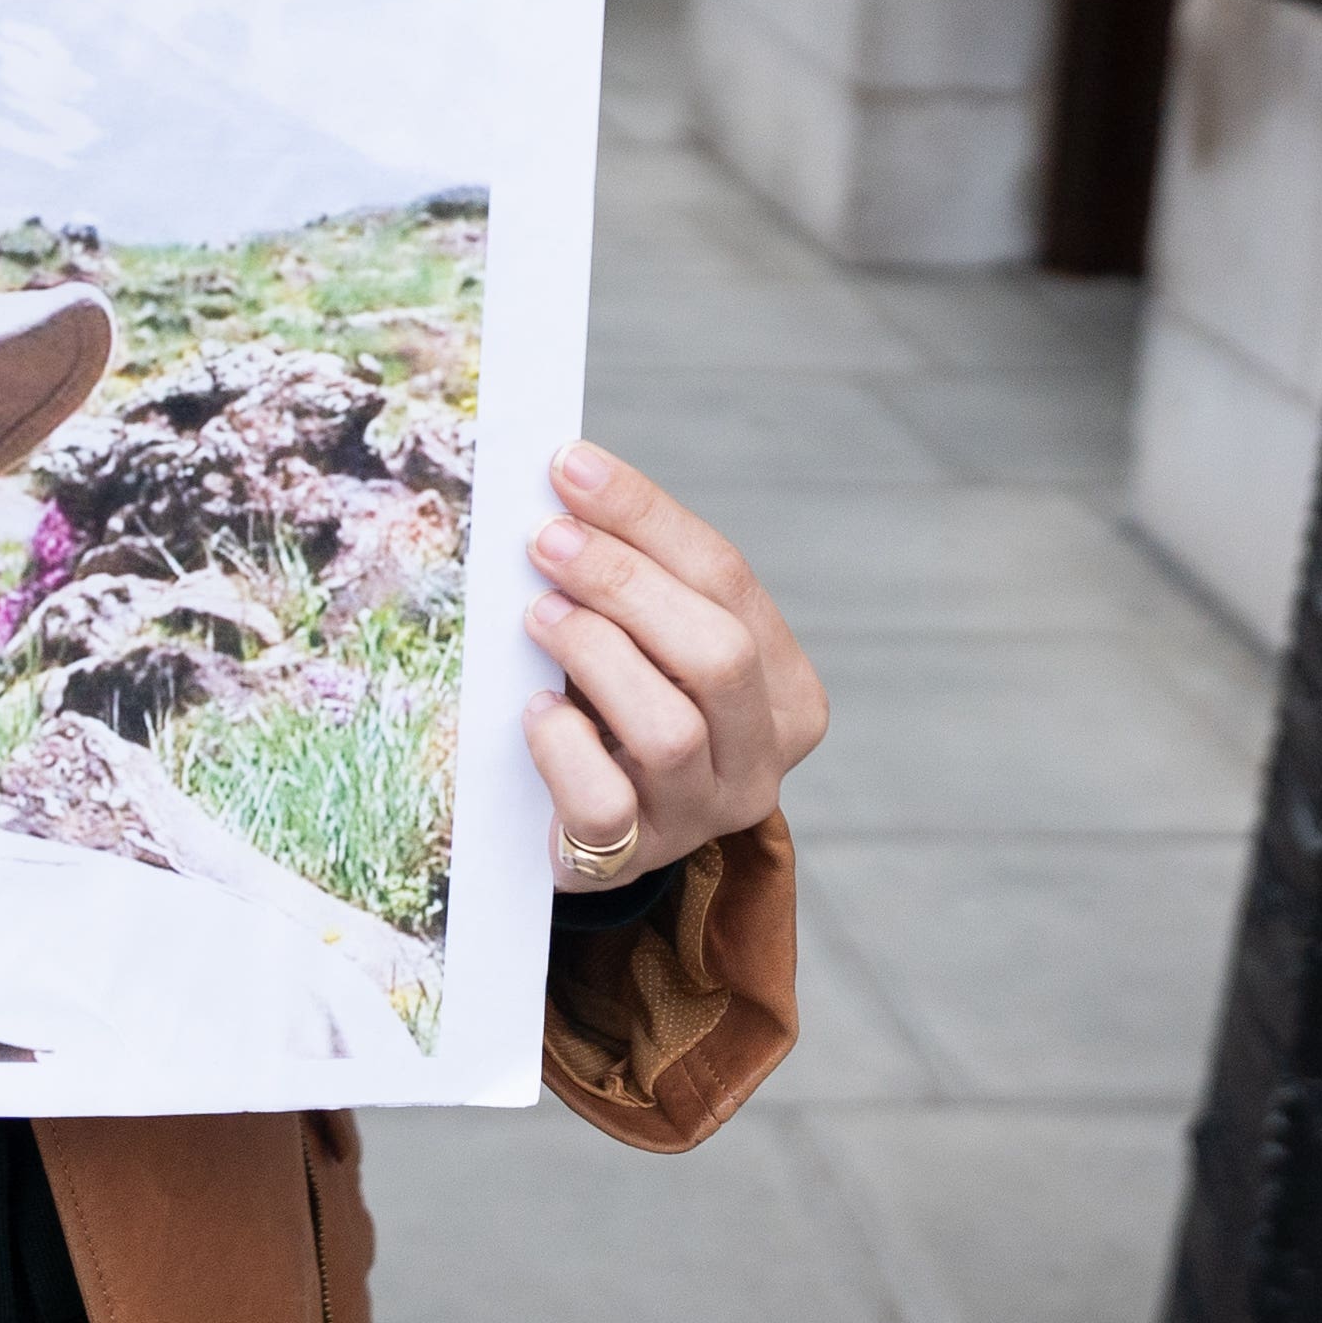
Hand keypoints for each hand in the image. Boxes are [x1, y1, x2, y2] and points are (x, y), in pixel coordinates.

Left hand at [522, 440, 826, 891]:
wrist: (587, 830)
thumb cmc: (613, 708)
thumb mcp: (642, 640)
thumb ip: (629, 577)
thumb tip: (566, 484)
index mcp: (786, 689)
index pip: (729, 579)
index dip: (646, 515)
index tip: (570, 466)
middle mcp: (761, 758)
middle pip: (718, 652)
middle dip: (625, 582)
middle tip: (546, 540)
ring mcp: (702, 815)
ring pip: (671, 728)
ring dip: (596, 654)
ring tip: (537, 616)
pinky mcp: (635, 856)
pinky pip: (605, 802)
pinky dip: (564, 746)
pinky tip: (535, 710)